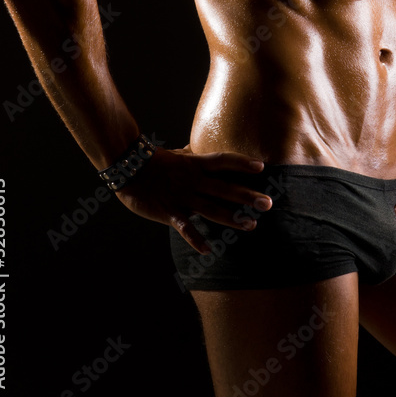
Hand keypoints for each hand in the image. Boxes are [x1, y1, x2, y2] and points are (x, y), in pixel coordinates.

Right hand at [114, 147, 272, 252]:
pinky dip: (196, 239)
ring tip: (251, 225)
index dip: (242, 163)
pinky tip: (209, 250)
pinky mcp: (169, 212)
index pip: (223, 161)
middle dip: (247, 196)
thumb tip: (198, 146)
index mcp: (195, 164)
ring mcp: (182, 197)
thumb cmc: (154, 160)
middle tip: (269, 203)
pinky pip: (185, 228)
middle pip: (225, 188)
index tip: (262, 167)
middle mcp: (193, 180)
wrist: (127, 168)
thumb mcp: (177, 154)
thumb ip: (191, 153)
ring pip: (211, 209)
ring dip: (232, 218)